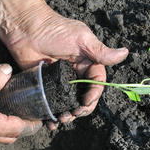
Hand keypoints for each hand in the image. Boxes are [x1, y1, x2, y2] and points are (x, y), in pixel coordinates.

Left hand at [4, 4, 128, 127]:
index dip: (93, 95)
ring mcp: (59, 81)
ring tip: (62, 119)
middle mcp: (74, 73)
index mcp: (87, 62)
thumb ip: (100, 51)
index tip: (85, 102)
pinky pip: (50, 103)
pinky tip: (50, 121)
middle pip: (83, 96)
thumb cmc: (54, 30)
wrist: (25, 28)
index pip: (96, 83)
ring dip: (68, 114)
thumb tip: (125, 53)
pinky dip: (51, 114)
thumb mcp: (81, 39)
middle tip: (73, 114)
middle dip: (81, 108)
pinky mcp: (44, 85)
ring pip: (67, 102)